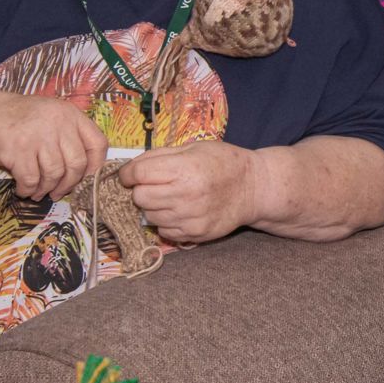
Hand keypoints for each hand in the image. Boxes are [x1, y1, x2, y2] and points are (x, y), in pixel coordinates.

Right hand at [0, 88, 107, 201]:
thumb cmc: (19, 120)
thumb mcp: (51, 117)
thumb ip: (70, 136)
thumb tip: (86, 173)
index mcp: (70, 114)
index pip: (98, 144)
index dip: (95, 167)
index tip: (84, 179)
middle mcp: (57, 122)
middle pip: (76, 164)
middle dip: (68, 185)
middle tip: (58, 193)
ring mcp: (37, 135)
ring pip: (54, 174)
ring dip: (46, 189)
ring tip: (38, 192)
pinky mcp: (16, 149)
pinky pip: (31, 179)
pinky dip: (28, 189)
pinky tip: (23, 189)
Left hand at [119, 138, 256, 244]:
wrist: (254, 188)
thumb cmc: (223, 162)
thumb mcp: (193, 148)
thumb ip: (160, 156)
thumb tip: (129, 169)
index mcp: (184, 169)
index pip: (137, 174)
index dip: (129, 173)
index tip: (131, 174)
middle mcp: (186, 195)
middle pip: (139, 197)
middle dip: (142, 190)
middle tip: (156, 185)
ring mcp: (190, 218)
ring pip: (150, 216)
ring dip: (154, 207)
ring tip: (172, 197)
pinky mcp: (195, 234)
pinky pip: (164, 231)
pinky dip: (167, 222)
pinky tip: (181, 211)